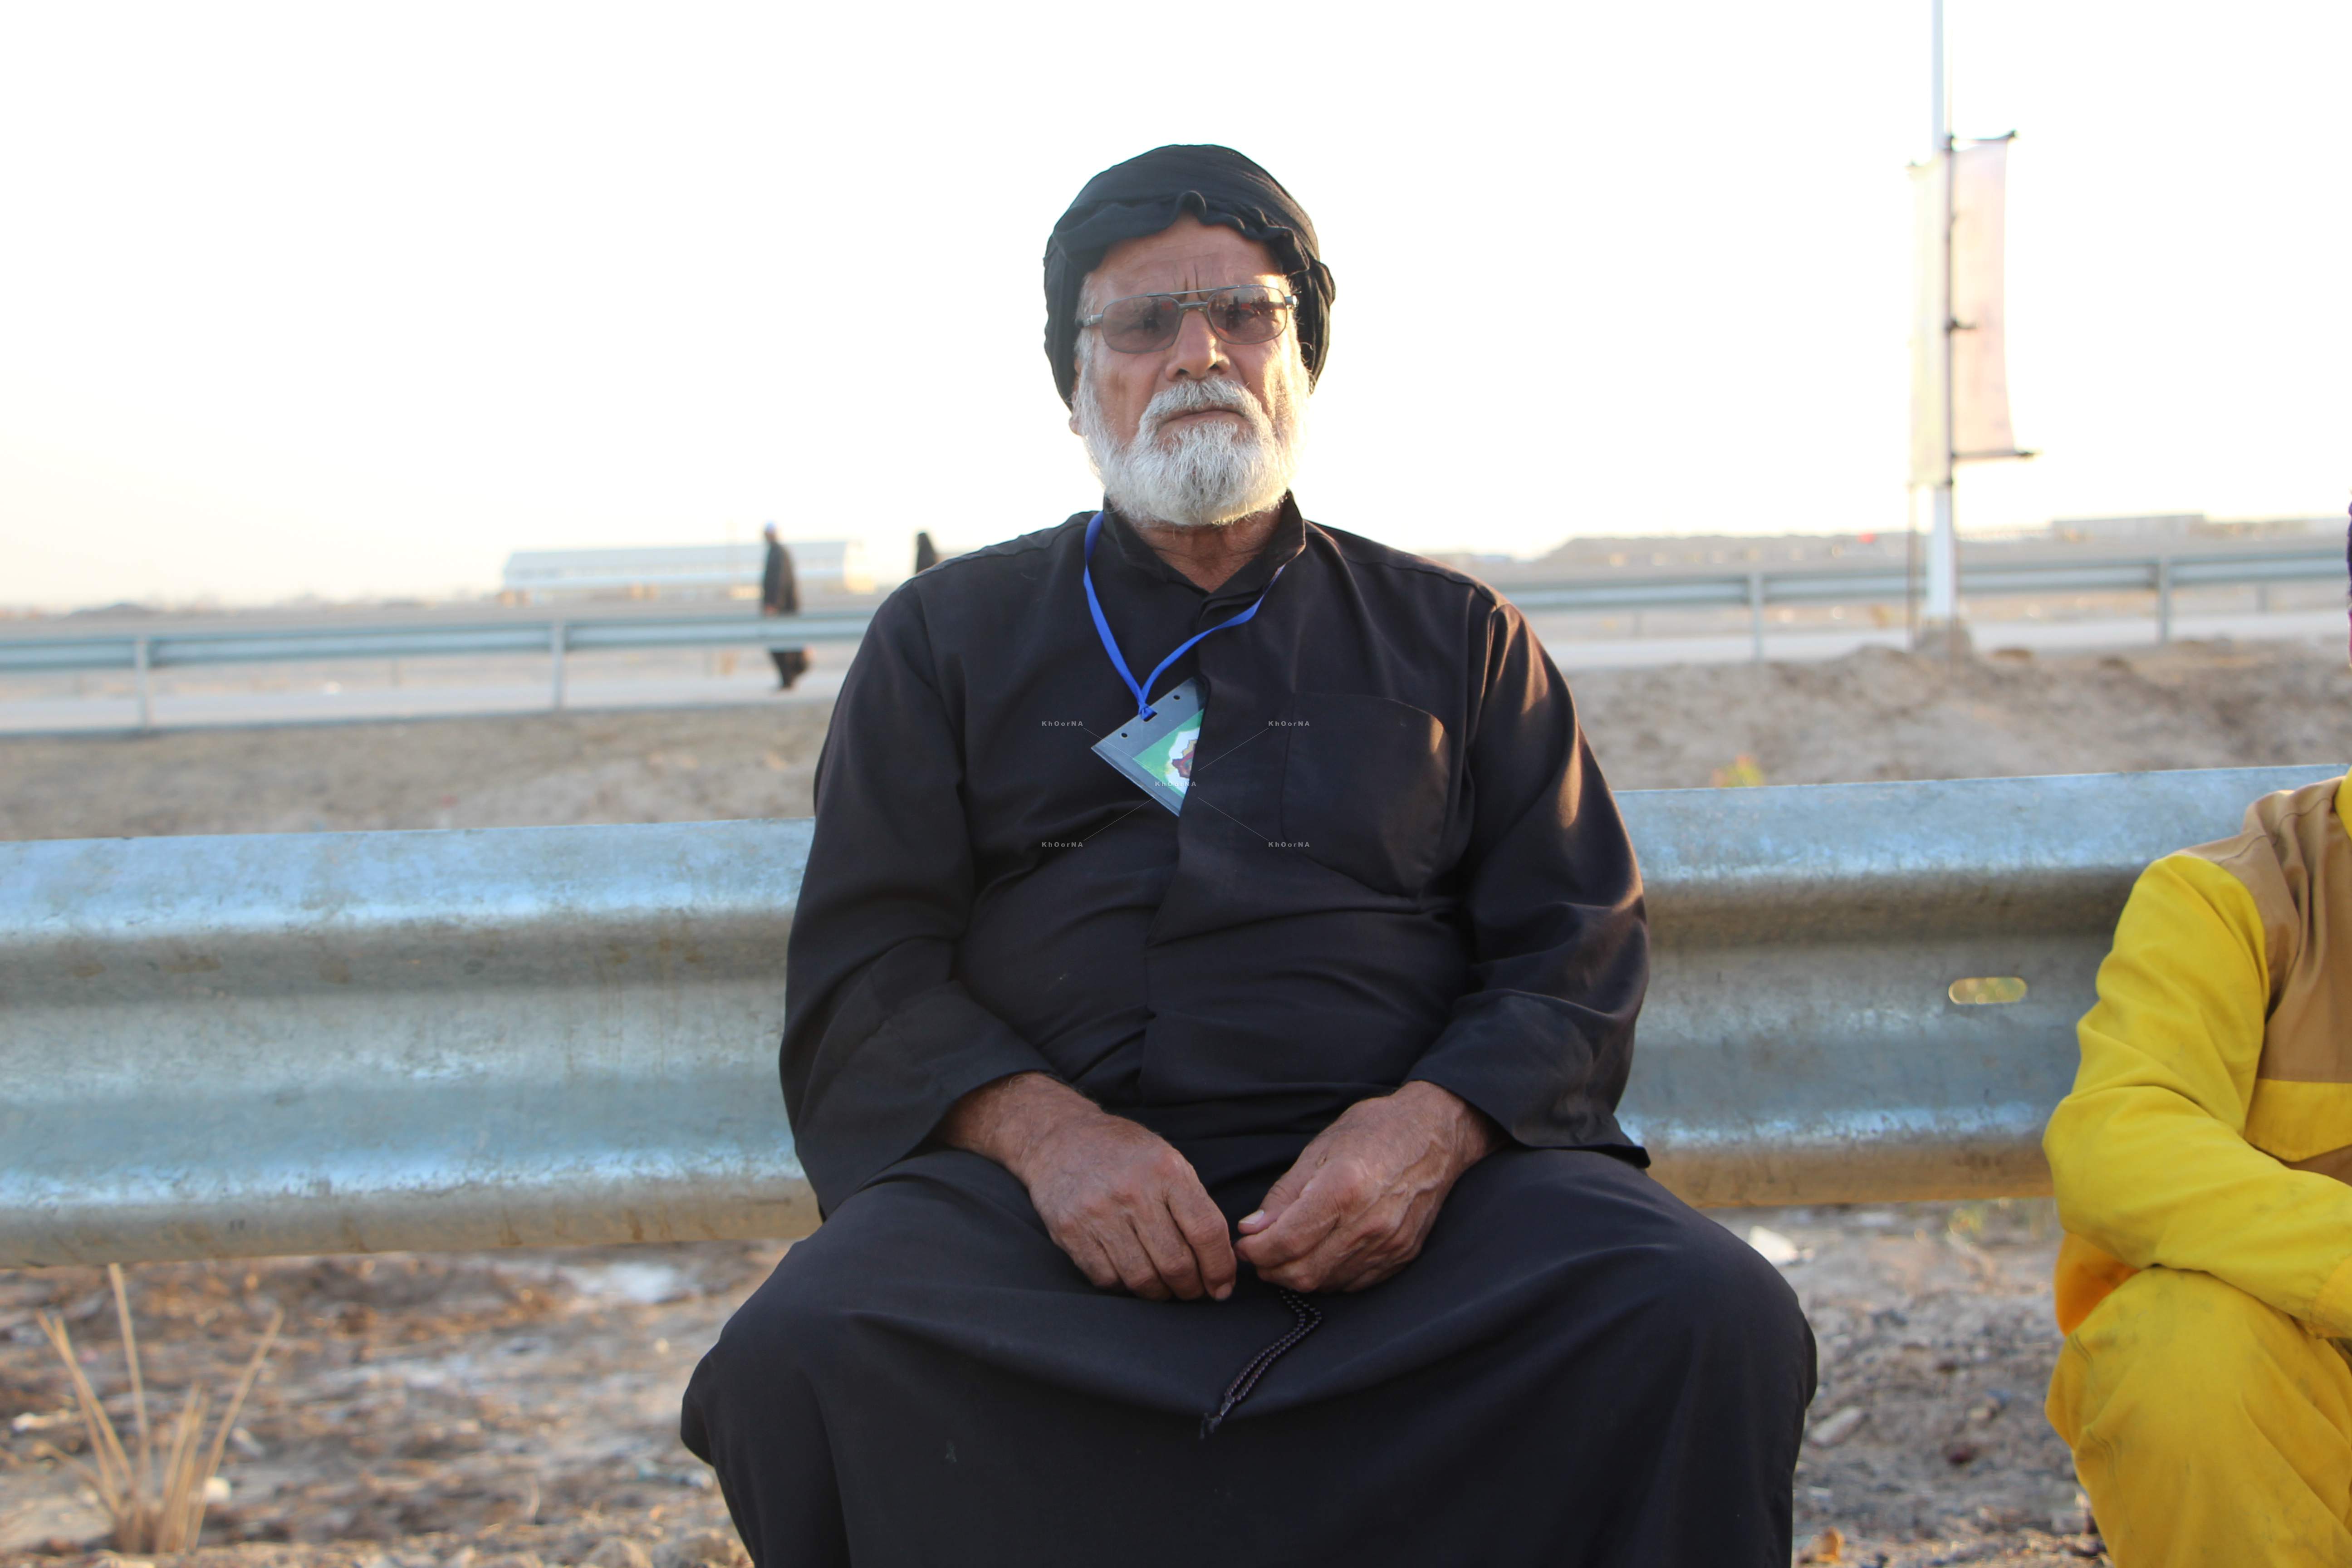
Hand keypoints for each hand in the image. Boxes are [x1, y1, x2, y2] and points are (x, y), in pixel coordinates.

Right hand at [938, 1073, 1235, 1302]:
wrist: (1060, 1138)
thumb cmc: (1123, 1153)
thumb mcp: (1167, 1159)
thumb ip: (1193, 1203)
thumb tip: (1219, 1258)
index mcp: (1166, 1170)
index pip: (1206, 1231)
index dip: (1219, 1267)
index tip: (1222, 1286)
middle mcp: (1133, 1192)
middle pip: (1175, 1263)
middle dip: (1191, 1288)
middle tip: (1194, 1292)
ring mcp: (1098, 1213)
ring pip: (1142, 1279)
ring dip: (1160, 1293)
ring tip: (1165, 1288)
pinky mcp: (1070, 1232)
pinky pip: (1107, 1279)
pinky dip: (1125, 1286)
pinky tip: (1131, 1276)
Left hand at [1234, 1081, 1498, 1293]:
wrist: (1435, 1134)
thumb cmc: (1374, 1131)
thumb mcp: (1319, 1150)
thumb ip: (1284, 1195)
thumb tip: (1253, 1230)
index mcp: (1344, 1189)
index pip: (1287, 1242)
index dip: (1256, 1251)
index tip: (1244, 1244)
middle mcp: (1370, 1223)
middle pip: (1304, 1272)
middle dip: (1272, 1268)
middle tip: (1260, 1253)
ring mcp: (1389, 1244)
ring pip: (1327, 1283)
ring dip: (1297, 1275)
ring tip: (1286, 1253)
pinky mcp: (1402, 1255)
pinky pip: (1354, 1283)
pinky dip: (1328, 1276)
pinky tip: (1320, 1255)